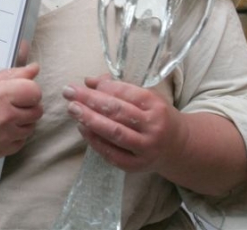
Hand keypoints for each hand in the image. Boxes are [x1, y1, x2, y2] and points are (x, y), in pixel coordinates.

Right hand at [0, 63, 42, 160]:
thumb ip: (12, 75)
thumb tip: (35, 68)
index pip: (34, 91)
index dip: (29, 90)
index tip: (19, 91)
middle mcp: (5, 117)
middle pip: (37, 110)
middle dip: (28, 105)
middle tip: (11, 104)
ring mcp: (5, 136)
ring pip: (32, 126)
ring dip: (23, 121)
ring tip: (5, 116)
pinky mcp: (4, 151)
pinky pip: (22, 141)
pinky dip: (15, 135)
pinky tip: (1, 129)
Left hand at [62, 75, 185, 173]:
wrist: (177, 146)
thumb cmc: (155, 116)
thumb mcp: (144, 97)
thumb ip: (118, 87)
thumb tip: (89, 81)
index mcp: (156, 106)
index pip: (126, 93)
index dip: (103, 88)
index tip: (82, 83)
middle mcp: (153, 127)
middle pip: (117, 112)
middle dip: (90, 100)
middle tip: (69, 93)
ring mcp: (146, 148)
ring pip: (114, 133)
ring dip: (89, 120)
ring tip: (72, 109)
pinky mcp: (137, 166)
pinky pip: (111, 153)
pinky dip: (94, 141)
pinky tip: (82, 128)